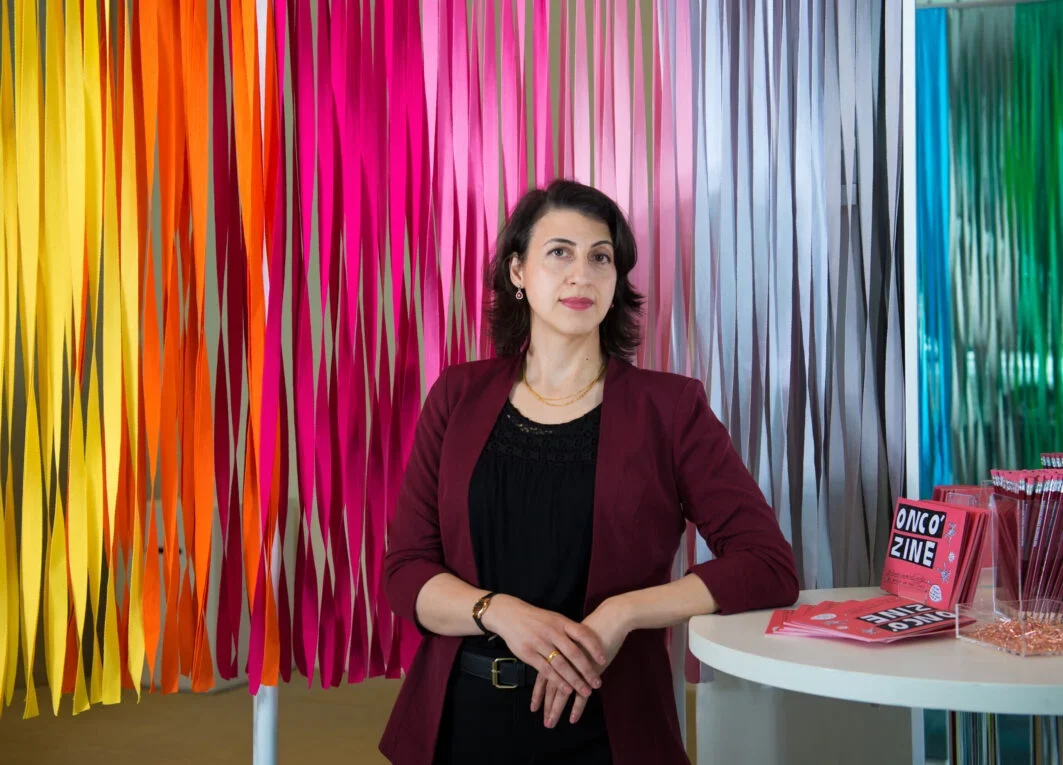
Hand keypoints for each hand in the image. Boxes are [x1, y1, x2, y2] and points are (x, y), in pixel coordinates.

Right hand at [481, 595, 607, 698]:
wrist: (510, 615)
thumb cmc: (536, 618)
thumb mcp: (554, 618)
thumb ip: (569, 630)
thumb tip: (589, 642)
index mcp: (561, 622)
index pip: (582, 634)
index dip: (594, 647)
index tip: (603, 659)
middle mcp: (552, 632)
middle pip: (574, 654)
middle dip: (587, 670)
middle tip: (597, 683)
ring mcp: (540, 643)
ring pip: (561, 665)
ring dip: (575, 680)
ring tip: (586, 691)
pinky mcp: (529, 654)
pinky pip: (546, 670)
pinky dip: (557, 681)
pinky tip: (566, 689)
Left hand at [530, 596, 632, 726]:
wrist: (610, 617)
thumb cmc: (593, 625)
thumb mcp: (572, 636)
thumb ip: (564, 649)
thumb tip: (557, 661)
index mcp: (555, 649)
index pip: (543, 675)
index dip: (538, 692)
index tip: (534, 707)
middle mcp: (562, 658)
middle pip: (550, 685)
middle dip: (546, 704)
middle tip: (543, 721)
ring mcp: (574, 665)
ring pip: (562, 690)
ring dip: (556, 708)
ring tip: (551, 723)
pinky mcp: (588, 670)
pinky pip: (580, 691)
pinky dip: (576, 706)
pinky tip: (573, 718)